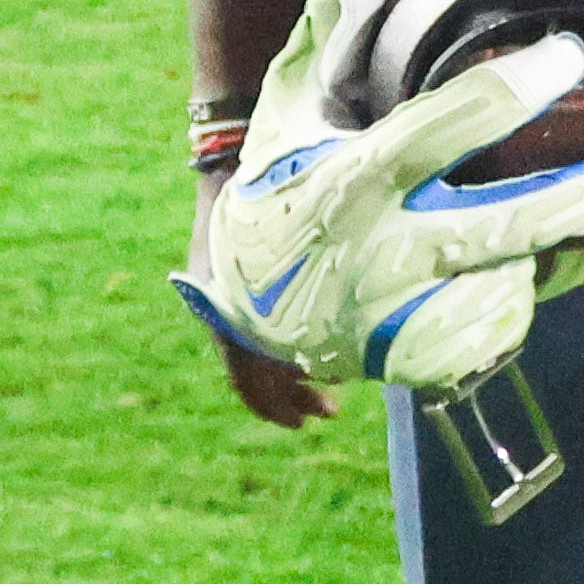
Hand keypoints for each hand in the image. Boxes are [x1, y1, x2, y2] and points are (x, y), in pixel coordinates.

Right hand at [173, 0, 583, 421]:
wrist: (254, 309)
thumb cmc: (285, 176)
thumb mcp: (295, 95)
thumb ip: (344, 14)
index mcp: (352, 179)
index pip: (443, 131)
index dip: (514, 91)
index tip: (572, 53)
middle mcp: (386, 254)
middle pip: (515, 226)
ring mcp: (414, 319)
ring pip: (531, 276)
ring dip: (579, 237)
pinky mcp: (437, 363)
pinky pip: (517, 316)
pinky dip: (538, 281)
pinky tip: (535, 254)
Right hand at [183, 170, 337, 425]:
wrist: (231, 160)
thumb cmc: (274, 188)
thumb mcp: (303, 227)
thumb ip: (324, 269)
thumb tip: (362, 309)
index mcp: (231, 299)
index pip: (243, 368)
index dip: (273, 401)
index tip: (302, 423)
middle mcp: (220, 305)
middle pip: (249, 371)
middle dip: (289, 398)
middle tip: (332, 412)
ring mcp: (223, 301)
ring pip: (251, 358)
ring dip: (287, 382)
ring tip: (328, 399)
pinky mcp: (231, 295)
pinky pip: (251, 339)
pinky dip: (280, 356)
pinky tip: (311, 360)